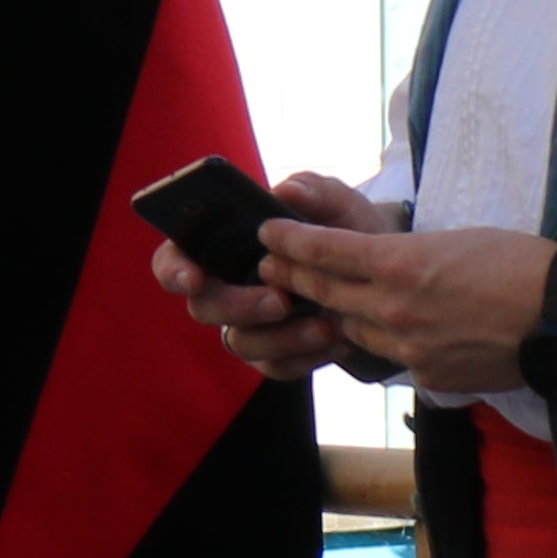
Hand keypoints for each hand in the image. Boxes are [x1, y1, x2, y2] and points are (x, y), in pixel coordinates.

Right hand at [156, 170, 391, 384]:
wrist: (382, 272)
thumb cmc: (343, 229)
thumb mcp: (337, 203)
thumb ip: (313, 191)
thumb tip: (288, 192)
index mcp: (223, 245)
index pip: (175, 259)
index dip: (174, 270)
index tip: (195, 278)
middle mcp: (227, 288)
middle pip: (203, 307)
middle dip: (239, 306)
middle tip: (281, 300)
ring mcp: (249, 325)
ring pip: (242, 343)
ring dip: (282, 338)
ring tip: (326, 325)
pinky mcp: (276, 355)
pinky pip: (277, 367)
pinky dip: (307, 357)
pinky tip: (339, 341)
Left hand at [257, 213, 556, 395]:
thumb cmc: (519, 263)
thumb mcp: (453, 241)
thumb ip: (406, 256)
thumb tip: (381, 266)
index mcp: (399, 263)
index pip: (324, 252)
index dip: (289, 244)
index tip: (267, 236)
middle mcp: (393, 308)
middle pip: (325, 293)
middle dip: (294, 279)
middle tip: (272, 267)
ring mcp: (408, 348)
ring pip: (352, 330)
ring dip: (336, 314)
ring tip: (322, 301)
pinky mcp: (428, 377)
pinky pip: (390, 357)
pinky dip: (384, 342)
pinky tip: (389, 332)